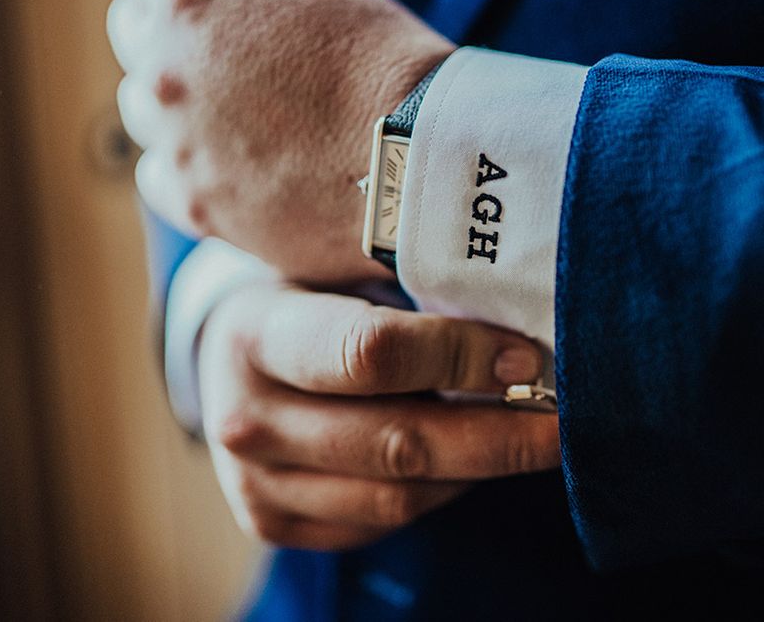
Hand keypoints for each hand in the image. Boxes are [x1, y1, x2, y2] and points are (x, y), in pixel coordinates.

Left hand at [108, 0, 454, 282]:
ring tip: (237, 110)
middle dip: (176, 24)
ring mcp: (178, 145)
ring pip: (144, 107)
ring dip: (178, 98)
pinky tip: (228, 160)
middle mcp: (166, 71)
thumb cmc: (385, 70)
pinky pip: (160, 176)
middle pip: (135, 29)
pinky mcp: (198, 206)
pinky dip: (184, 163)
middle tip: (229, 41)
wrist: (416, 167)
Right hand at [199, 283, 559, 549]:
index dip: (459, 357)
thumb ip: (404, 293)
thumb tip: (514, 319)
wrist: (233, 359)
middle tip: (561, 420)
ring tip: (518, 435)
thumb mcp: (333, 272)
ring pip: (398, 498)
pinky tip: (459, 460)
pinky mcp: (273, 523)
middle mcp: (244, 420)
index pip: (369, 353)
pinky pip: (380, 523)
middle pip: (396, 443)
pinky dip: (436, 493)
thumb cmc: (302, 301)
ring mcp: (253, 485)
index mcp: (256, 336)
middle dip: (497, 436)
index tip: (527, 358)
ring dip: (473, 469)